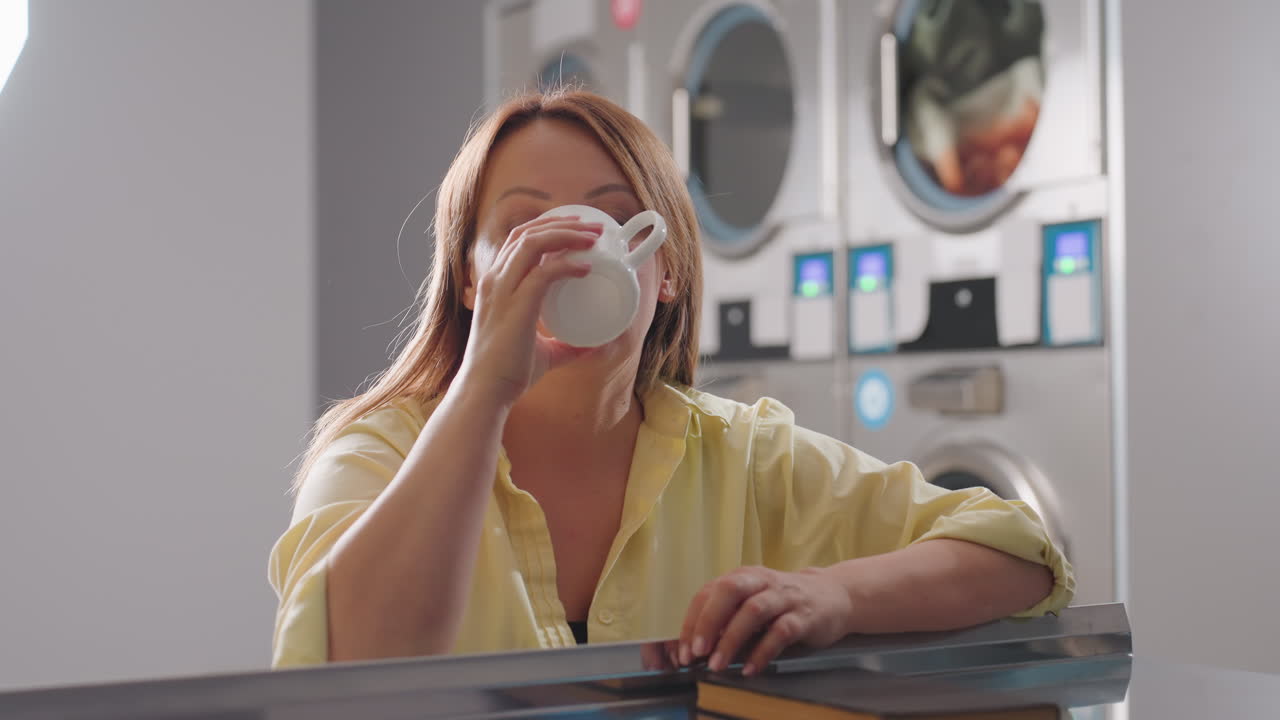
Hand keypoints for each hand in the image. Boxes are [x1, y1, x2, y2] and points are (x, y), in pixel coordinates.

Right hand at [458, 215, 601, 406]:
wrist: (486, 391)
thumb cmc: (508, 373)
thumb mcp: (543, 353)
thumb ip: (565, 346)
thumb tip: (591, 347)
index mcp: (497, 284)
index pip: (520, 239)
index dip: (548, 226)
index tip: (578, 226)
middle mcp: (496, 280)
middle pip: (528, 232)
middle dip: (563, 223)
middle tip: (594, 226)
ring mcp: (503, 290)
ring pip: (534, 243)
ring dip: (567, 234)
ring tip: (594, 237)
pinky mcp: (516, 305)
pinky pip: (544, 272)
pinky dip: (567, 264)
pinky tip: (586, 267)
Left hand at [678, 566, 852, 675]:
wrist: (833, 595)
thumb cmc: (783, 602)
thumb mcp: (753, 600)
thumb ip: (728, 616)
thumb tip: (695, 646)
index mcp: (744, 576)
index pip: (709, 592)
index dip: (693, 621)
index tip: (684, 651)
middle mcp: (762, 581)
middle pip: (729, 591)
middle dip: (708, 622)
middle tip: (697, 653)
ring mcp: (784, 597)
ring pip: (753, 610)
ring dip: (732, 639)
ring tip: (718, 665)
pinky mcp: (804, 616)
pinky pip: (781, 632)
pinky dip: (763, 651)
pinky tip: (750, 668)